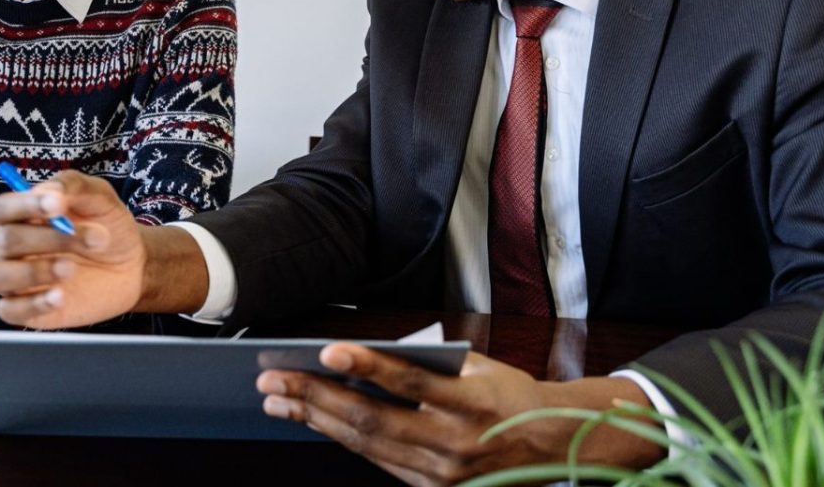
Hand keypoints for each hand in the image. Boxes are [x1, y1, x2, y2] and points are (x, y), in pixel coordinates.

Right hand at [0, 170, 145, 327]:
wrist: (132, 264)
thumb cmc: (107, 225)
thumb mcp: (98, 197)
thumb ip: (72, 186)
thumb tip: (47, 191)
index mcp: (21, 216)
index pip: (2, 208)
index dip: (25, 205)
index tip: (58, 204)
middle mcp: (10, 248)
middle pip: (5, 242)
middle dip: (49, 239)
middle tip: (95, 238)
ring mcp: (15, 279)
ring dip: (30, 272)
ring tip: (70, 268)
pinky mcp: (26, 309)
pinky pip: (8, 311)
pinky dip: (31, 304)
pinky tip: (60, 296)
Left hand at [256, 347, 662, 484]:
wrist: (551, 446)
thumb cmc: (508, 394)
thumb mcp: (479, 368)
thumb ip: (427, 365)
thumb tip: (362, 357)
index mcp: (473, 404)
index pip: (411, 384)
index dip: (368, 367)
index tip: (325, 350)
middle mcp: (456, 444)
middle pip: (374, 421)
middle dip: (315, 398)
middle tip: (272, 379)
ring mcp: (443, 474)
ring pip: (367, 446)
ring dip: (316, 420)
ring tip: (277, 399)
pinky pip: (379, 461)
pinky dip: (343, 438)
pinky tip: (314, 419)